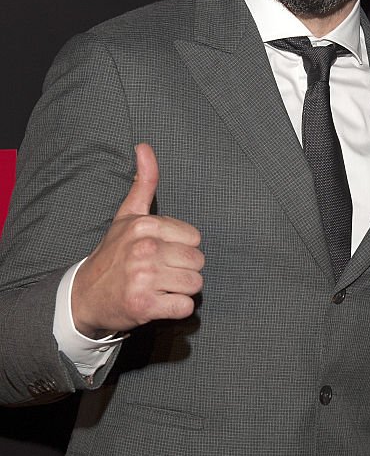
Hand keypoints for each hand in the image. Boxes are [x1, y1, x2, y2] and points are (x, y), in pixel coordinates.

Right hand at [71, 143, 203, 336]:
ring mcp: (144, 278)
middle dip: (183, 270)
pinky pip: (185, 307)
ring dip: (180, 290)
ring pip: (195, 284)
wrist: (84, 296)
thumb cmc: (113, 254)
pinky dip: (175, 309)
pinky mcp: (144, 305)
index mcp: (145, 226)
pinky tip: (158, 303)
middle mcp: (144, 249)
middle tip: (159, 273)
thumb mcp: (127, 216)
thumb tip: (144, 146)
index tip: (160, 252)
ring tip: (159, 287)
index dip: (181, 248)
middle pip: (198, 262)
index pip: (195, 238)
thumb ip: (143, 182)